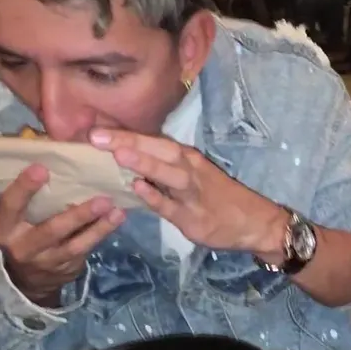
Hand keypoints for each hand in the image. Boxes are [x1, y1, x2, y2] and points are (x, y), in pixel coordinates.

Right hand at [0, 164, 125, 304]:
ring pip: (75, 244)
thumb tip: (48, 150)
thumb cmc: (22, 230)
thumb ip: (28, 192)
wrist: (27, 278)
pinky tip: (117, 219)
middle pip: (50, 230)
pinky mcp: (66, 268)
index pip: (9, 205)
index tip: (42, 167)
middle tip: (102, 198)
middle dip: (77, 215)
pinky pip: (86, 250)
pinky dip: (102, 233)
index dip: (24, 187)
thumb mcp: (15, 215)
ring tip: (116, 209)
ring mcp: (46, 261)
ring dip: (98, 227)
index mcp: (3, 227)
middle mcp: (22, 247)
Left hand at [91, 129, 285, 255]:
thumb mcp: (192, 176)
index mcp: (188, 158)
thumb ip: (162, 169)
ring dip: (145, 163)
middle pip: (159, 151)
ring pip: (168, 174)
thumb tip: (125, 159)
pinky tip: (138, 190)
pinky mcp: (194, 218)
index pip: (154, 142)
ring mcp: (194, 193)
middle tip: (96, 137)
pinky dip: (156, 198)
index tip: (95, 127)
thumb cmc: (219, 197)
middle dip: (128, 142)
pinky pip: (171, 207)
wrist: (255, 221)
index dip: (126, 134)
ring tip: (119, 156)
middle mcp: (191, 170)